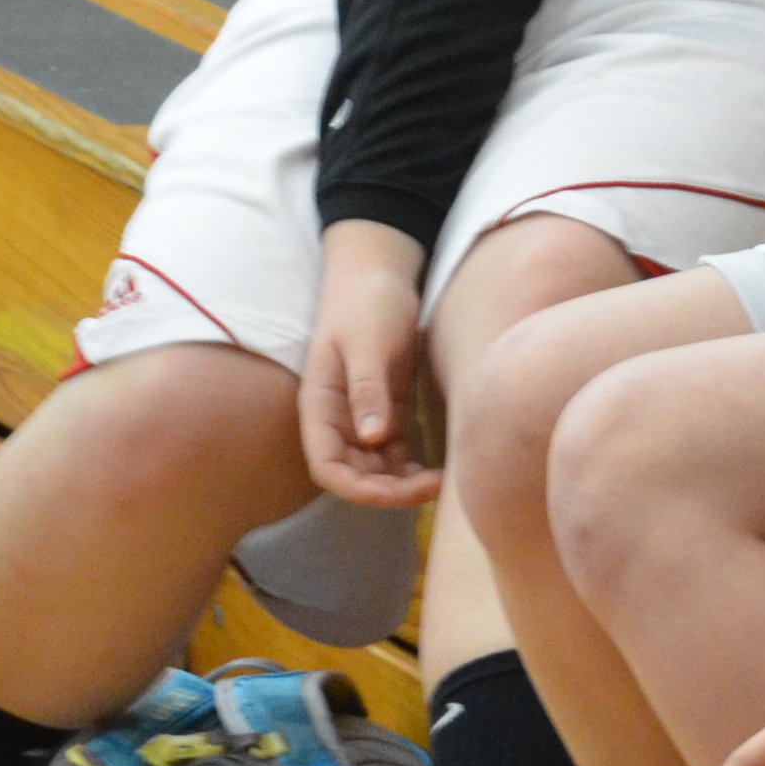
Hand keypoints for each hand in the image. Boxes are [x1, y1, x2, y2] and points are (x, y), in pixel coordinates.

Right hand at [296, 220, 438, 506]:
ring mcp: (361, 416)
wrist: (378, 274)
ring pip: (376, 469)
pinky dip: (412, 467)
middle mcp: (337, 419)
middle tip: (436, 486)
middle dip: (389, 492)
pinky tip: (440, 468)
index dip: (359, 489)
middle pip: (355, 475)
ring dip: (403, 484)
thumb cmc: (367, 303)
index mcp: (321, 406)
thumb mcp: (368, 342)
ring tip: (443, 480)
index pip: (328, 467)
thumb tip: (372, 438)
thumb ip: (367, 388)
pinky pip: (394, 453)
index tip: (399, 491)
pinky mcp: (386, 409)